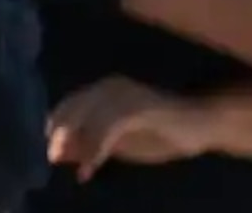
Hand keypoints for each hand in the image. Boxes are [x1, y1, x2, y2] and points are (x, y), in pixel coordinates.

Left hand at [48, 76, 212, 181]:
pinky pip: (109, 127)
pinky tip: (91, 167)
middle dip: (60, 134)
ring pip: (89, 117)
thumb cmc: (161, 133)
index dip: (55, 126)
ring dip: (79, 145)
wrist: (204, 126)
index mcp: (102, 90)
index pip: (69, 104)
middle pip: (73, 107)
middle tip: (51, 158)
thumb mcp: (120, 143)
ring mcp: (125, 93)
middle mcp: (109, 86)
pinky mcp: (139, 106)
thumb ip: (90, 144)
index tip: (48, 149)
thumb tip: (60, 153)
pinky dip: (96, 148)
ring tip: (74, 167)